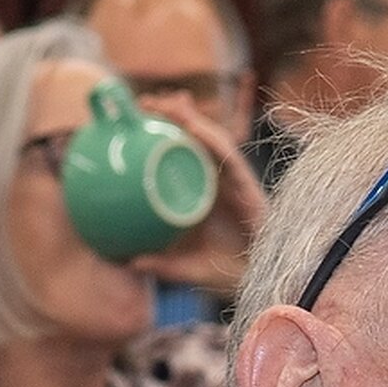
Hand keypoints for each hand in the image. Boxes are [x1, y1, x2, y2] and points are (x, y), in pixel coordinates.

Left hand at [135, 94, 267, 295]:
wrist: (260, 284)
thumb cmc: (226, 275)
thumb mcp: (185, 268)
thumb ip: (160, 264)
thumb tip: (128, 262)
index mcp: (201, 194)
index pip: (181, 155)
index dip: (162, 135)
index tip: (135, 121)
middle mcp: (218, 182)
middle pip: (196, 139)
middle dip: (174, 115)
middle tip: (144, 102)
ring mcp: (233, 181)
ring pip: (212, 140)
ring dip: (190, 118)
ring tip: (169, 103)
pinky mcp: (247, 186)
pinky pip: (229, 157)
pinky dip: (211, 140)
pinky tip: (193, 127)